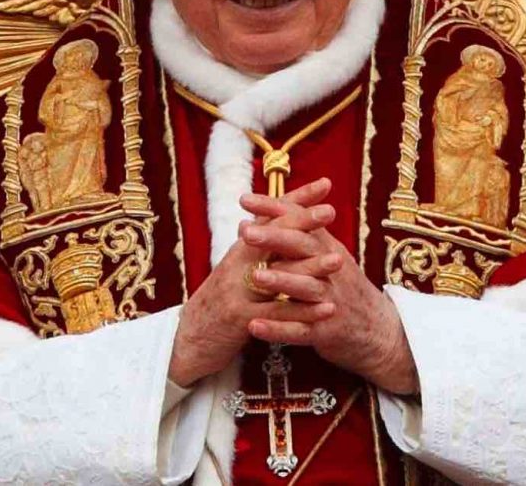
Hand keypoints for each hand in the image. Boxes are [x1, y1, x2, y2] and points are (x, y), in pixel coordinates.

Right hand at [168, 179, 336, 387]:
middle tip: (332, 211)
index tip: (324, 185)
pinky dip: (303, 313)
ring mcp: (238, 291)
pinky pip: (276, 316)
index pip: (271, 216)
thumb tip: (275, 219)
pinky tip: (327, 309)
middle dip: (303, 222)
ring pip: (278, 275)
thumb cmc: (217, 303)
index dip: (296, 199)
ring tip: (338, 260)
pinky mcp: (239, 320)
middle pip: (273, 236)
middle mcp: (237, 263)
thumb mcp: (234, 269)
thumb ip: (257, 247)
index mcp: (241, 249)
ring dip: (310, 267)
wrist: (186, 340)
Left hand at [240, 191, 419, 395]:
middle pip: (303, 248)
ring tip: (255, 277)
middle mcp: (331, 269)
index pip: (301, 219)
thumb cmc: (342, 287)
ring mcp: (330, 300)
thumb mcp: (327, 255)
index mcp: (327, 247)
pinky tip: (254, 326)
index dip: (274, 208)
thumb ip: (295, 236)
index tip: (245, 199)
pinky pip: (300, 330)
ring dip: (281, 281)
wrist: (379, 330)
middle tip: (246, 232)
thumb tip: (249, 221)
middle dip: (275, 238)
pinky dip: (277, 329)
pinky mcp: (326, 331)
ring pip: (305, 287)